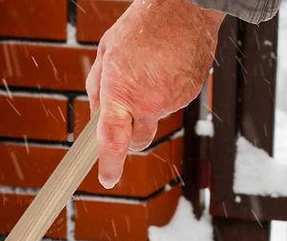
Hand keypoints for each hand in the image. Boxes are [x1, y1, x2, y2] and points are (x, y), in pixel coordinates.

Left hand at [85, 0, 224, 187]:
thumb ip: (97, 90)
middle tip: (127, 113)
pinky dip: (167, 93)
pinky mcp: (190, 95)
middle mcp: (148, 102)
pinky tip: (166, 69)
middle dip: (129, 135)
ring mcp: (172, 100)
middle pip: (137, 142)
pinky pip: (172, 105)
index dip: (109, 165)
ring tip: (150, 71)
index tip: (108, 178)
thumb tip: (96, 118)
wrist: (184, 6)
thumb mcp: (105, 54)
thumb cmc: (141, 26)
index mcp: (121, 93)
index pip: (113, 142)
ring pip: (154, 120)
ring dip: (149, 106)